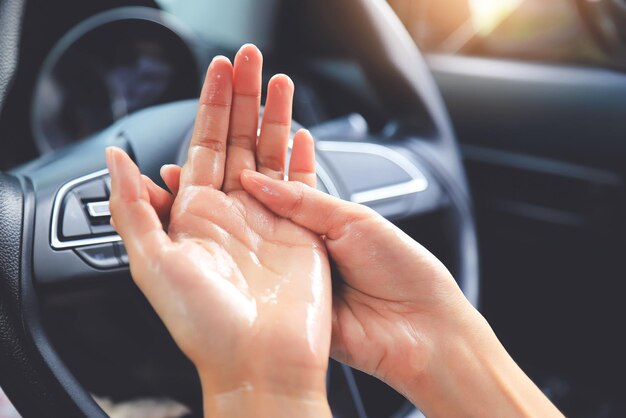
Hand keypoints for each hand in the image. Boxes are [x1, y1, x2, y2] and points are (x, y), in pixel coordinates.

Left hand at [107, 44, 330, 416]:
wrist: (260, 361)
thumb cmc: (205, 325)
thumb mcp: (152, 263)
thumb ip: (131, 208)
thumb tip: (115, 159)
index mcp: (197, 216)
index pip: (203, 142)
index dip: (211, 103)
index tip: (219, 70)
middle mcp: (233, 213)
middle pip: (238, 139)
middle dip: (244, 96)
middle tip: (250, 59)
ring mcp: (270, 219)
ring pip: (271, 153)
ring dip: (274, 114)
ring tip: (278, 79)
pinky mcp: (303, 231)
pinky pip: (305, 183)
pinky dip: (304, 155)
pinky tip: (303, 130)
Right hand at [238, 172, 563, 416]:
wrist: (423, 329)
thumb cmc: (404, 270)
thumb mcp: (354, 220)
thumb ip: (305, 201)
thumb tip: (259, 180)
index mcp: (325, 223)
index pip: (283, 192)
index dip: (262, 174)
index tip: (236, 156)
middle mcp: (306, 250)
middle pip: (263, 223)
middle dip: (241, 204)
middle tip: (217, 178)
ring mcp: (295, 281)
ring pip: (257, 255)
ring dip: (239, 238)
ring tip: (217, 210)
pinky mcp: (288, 312)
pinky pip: (262, 290)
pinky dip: (247, 277)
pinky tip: (230, 257)